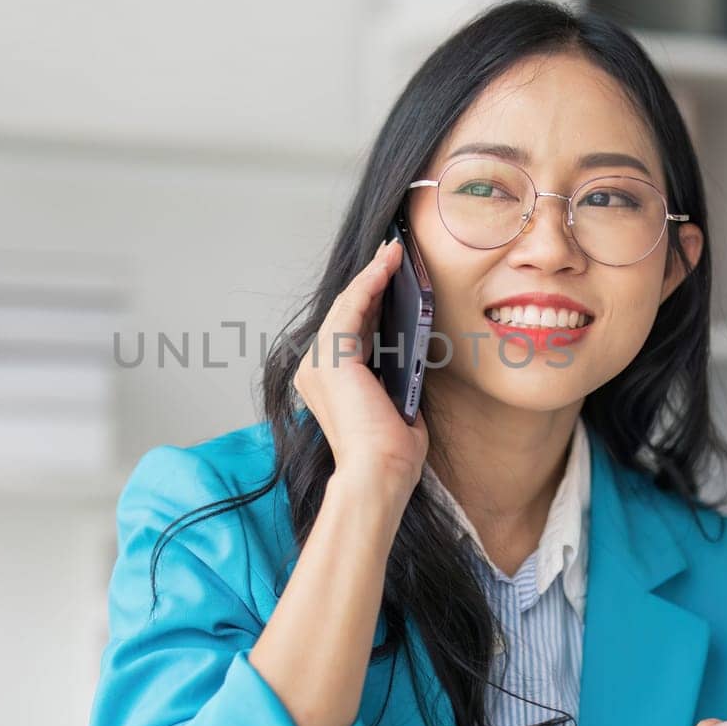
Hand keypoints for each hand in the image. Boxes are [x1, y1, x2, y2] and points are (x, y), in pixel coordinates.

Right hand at [292, 238, 429, 501]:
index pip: (350, 332)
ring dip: (372, 276)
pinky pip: (352, 307)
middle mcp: (314, 370)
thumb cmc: (390, 454)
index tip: (390, 280)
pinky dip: (370, 282)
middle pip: (345, 314)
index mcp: (328, 384)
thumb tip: (412, 357)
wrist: (378, 473)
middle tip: (393, 255)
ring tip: (394, 252)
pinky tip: (388, 265)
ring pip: (346, 305)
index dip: (371, 303)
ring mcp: (318, 362)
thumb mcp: (395, 406)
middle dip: (371, 283)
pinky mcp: (331, 355)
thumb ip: (395, 381)